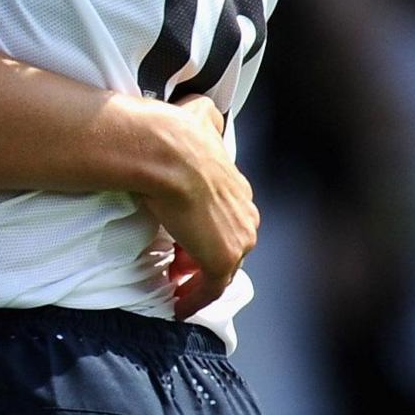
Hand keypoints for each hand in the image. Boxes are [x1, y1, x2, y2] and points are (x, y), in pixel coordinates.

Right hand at [152, 96, 255, 317]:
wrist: (168, 154)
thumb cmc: (176, 137)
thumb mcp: (199, 117)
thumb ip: (206, 118)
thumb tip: (202, 109)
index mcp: (240, 189)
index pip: (227, 217)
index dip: (204, 227)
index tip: (181, 236)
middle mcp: (246, 217)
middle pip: (227, 244)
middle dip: (202, 254)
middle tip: (175, 261)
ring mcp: (237, 241)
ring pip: (220, 268)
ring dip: (197, 276)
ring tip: (173, 283)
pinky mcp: (221, 261)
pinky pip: (209, 290)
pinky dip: (195, 300)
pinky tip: (178, 306)